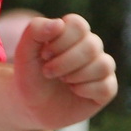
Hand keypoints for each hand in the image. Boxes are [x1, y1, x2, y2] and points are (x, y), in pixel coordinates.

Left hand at [12, 14, 117, 129]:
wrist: (32, 107)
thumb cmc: (30, 76)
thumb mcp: (24, 53)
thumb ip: (35, 30)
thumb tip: (59, 23)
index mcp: (73, 33)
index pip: (78, 25)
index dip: (60, 41)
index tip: (44, 54)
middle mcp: (91, 47)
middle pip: (92, 45)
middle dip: (65, 62)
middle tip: (48, 72)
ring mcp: (101, 67)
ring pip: (103, 64)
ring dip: (76, 75)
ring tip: (63, 81)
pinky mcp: (106, 89)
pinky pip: (107, 87)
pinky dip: (85, 90)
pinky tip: (74, 91)